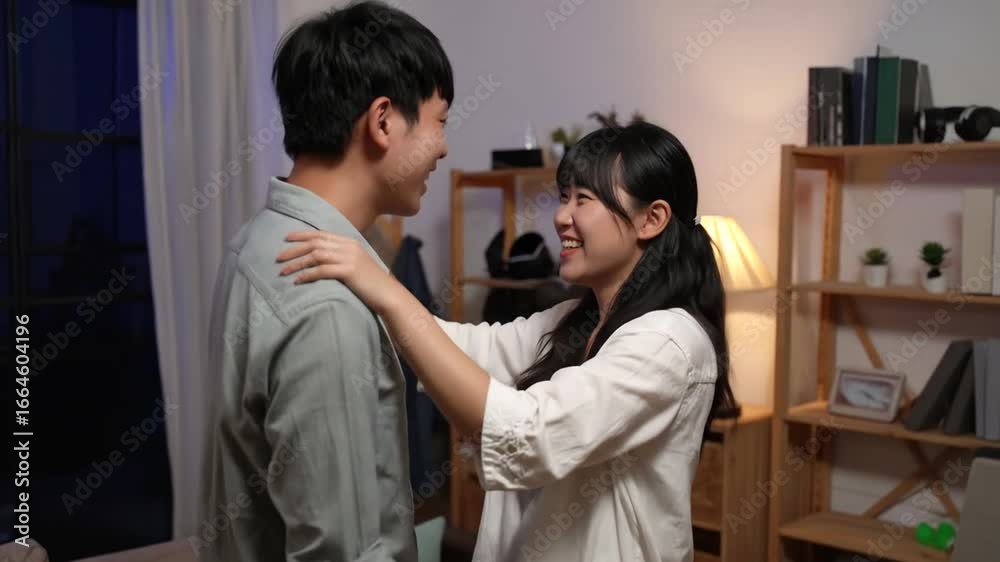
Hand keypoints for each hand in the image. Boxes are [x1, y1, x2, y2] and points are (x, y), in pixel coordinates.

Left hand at [276, 230, 401, 313]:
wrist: (388, 294)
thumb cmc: (371, 283)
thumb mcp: (357, 264)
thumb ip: (342, 257)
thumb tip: (321, 258)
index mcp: (350, 242)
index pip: (321, 234)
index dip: (302, 235)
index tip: (286, 238)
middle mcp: (348, 246)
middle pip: (315, 243)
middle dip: (294, 249)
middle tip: (278, 257)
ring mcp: (349, 258)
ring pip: (316, 255)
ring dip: (297, 263)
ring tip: (283, 271)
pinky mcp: (349, 271)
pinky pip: (322, 270)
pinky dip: (307, 275)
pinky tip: (297, 281)